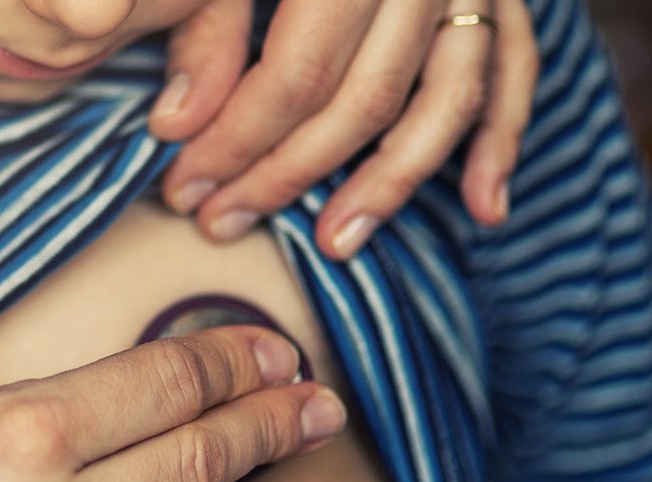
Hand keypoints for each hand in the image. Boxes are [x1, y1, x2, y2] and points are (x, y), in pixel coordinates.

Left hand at [151, 0, 538, 259]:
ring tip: (334, 244)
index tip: (184, 187)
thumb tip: (178, 126)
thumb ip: (205, 27)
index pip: (295, 76)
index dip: (236, 142)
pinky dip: (501, 143)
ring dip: (389, 184)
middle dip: (287, 174)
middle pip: (361, 100)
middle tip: (222, 221)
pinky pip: (514, 73)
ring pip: (440, 101)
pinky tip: (484, 207)